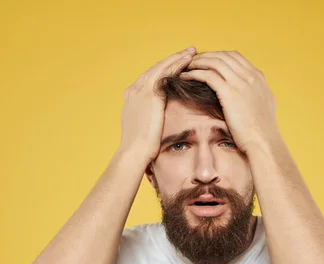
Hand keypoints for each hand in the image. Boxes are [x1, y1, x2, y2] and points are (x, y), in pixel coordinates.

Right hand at [119, 46, 196, 161]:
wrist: (134, 152)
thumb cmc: (141, 148)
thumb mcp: (144, 128)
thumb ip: (150, 117)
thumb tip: (159, 119)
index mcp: (131, 97)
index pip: (150, 78)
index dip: (165, 70)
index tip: (177, 65)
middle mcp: (134, 90)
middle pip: (155, 68)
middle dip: (172, 60)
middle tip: (188, 52)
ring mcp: (141, 90)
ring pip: (161, 67)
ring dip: (177, 58)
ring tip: (192, 51)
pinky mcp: (150, 94)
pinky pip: (166, 73)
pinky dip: (177, 64)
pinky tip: (189, 60)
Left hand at [180, 51, 280, 153]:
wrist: (264, 141)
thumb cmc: (261, 131)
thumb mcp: (264, 106)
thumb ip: (256, 94)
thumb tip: (249, 93)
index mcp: (258, 78)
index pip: (235, 57)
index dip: (218, 56)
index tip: (206, 62)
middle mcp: (250, 76)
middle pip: (223, 56)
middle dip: (205, 56)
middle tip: (191, 61)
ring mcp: (240, 83)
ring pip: (214, 62)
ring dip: (198, 62)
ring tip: (185, 66)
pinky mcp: (229, 93)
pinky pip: (208, 75)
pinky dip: (195, 73)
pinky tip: (185, 77)